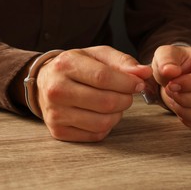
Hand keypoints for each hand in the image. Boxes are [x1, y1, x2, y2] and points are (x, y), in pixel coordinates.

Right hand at [36, 46, 151, 141]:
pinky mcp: (58, 131)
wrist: (46, 81)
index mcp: (66, 65)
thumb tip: (144, 73)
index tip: (139, 84)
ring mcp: (55, 113)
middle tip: (127, 94)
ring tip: (115, 103)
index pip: (103, 77)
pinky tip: (102, 114)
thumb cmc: (78, 66)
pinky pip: (95, 134)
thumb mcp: (98, 55)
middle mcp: (56, 89)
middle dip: (125, 99)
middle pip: (106, 102)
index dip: (127, 83)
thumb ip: (123, 62)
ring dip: (118, 114)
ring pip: (102, 122)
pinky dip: (107, 126)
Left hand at [152, 45, 190, 130]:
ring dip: (186, 111)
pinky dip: (190, 120)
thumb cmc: (175, 63)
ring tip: (174, 100)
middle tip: (170, 92)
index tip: (172, 84)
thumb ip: (166, 60)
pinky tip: (180, 108)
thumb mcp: (165, 55)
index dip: (190, 83)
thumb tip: (170, 71)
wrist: (177, 76)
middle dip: (185, 99)